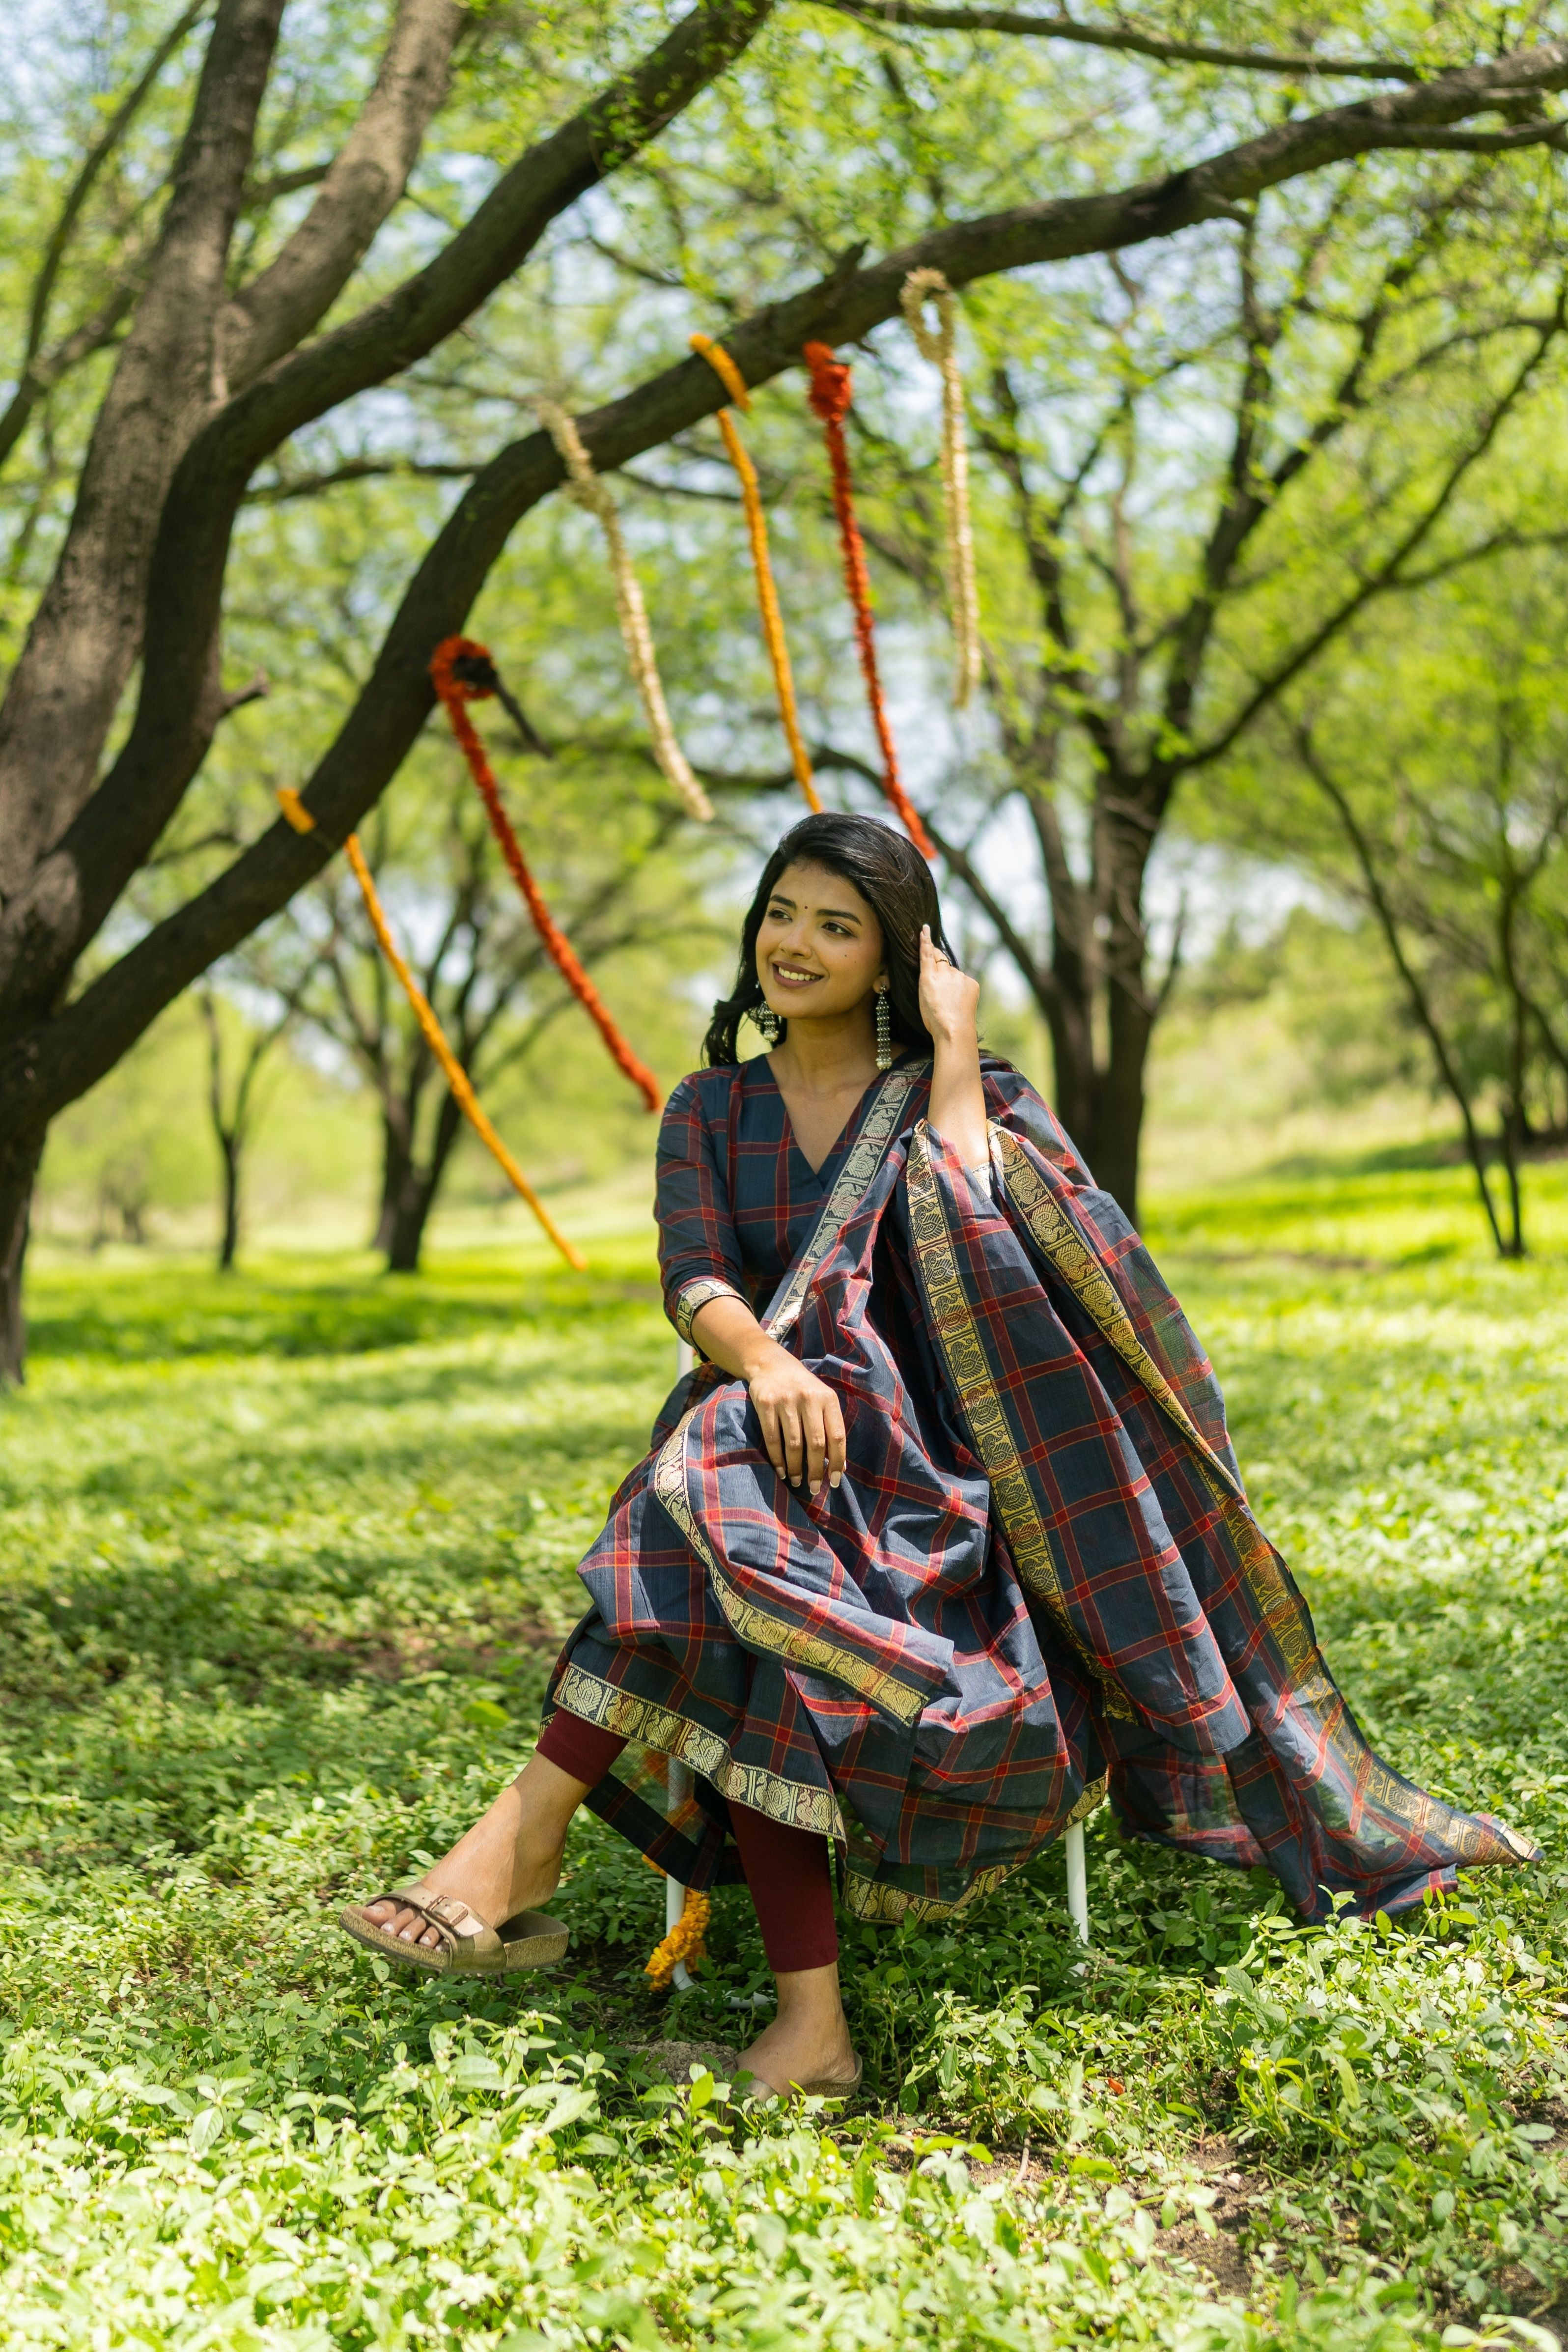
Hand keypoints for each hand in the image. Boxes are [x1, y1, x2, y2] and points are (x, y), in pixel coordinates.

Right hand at [745, 1341, 846, 1492]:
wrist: (771, 1364)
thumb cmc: (802, 1388)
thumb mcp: (821, 1400)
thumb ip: (831, 1427)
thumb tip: (839, 1465)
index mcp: (827, 1398)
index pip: (837, 1436)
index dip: (836, 1461)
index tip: (834, 1481)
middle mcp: (808, 1398)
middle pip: (815, 1443)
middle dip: (815, 1470)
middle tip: (814, 1488)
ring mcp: (786, 1400)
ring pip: (793, 1444)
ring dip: (795, 1468)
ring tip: (796, 1481)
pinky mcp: (765, 1403)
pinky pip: (773, 1439)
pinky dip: (777, 1459)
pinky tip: (781, 1470)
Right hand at [918, 924, 979, 1044]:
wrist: (954, 1030)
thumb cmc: (934, 1018)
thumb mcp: (922, 997)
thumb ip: (926, 979)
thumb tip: (933, 969)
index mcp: (928, 977)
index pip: (926, 953)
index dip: (925, 941)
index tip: (925, 928)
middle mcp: (945, 973)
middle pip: (941, 960)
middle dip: (938, 964)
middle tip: (937, 981)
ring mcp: (960, 977)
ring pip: (953, 972)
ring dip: (950, 980)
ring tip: (948, 999)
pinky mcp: (972, 983)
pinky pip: (964, 981)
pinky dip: (961, 987)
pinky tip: (958, 1001)